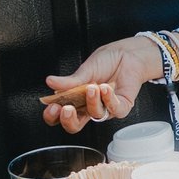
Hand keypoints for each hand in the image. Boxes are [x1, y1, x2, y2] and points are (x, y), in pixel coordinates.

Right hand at [43, 36, 165, 132]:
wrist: (129, 54)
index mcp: (76, 99)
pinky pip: (114, 109)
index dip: (54, 116)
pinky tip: (105, 88)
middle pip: (75, 125)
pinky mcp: (121, 107)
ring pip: (95, 115)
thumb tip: (50, 82)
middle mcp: (89, 106)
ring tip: (92, 86)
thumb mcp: (85, 69)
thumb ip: (70, 81)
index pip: (61, 115)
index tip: (52, 107)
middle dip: (68, 120)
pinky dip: (108, 99)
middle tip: (66, 109)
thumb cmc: (107, 61)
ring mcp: (105, 108)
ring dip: (92, 101)